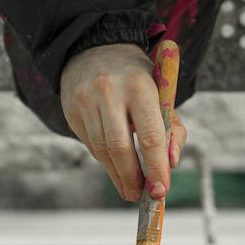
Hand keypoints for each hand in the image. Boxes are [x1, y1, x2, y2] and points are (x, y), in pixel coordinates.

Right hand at [60, 43, 186, 201]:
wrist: (95, 49)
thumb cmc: (137, 78)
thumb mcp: (161, 93)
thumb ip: (172, 129)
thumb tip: (170, 164)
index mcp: (140, 86)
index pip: (150, 136)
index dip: (156, 167)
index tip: (160, 190)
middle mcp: (110, 92)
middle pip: (120, 147)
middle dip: (132, 177)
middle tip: (141, 196)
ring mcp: (86, 101)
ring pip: (102, 150)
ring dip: (117, 175)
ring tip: (129, 189)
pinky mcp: (72, 110)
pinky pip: (90, 144)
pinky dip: (105, 161)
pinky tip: (115, 167)